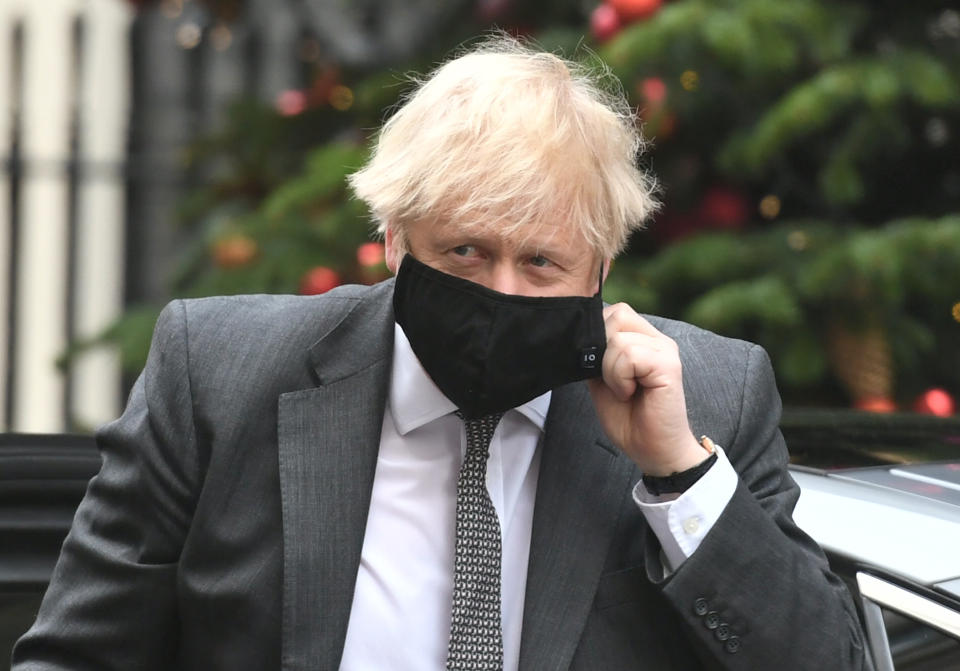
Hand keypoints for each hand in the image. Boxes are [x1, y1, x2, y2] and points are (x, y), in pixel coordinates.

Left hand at [587, 303, 706, 475]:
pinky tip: (630, 393)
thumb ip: (597, 354)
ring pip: (617, 338)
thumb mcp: (601, 380)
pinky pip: (629, 356)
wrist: (653, 451)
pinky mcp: (669, 366)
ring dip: (611, 371)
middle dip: (603, 353)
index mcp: (644, 340)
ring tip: (624, 391)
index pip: (614, 313)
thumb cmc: (629, 419)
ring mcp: (666, 350)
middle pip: (616, 316)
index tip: (604, 372)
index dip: (599, 338)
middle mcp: (658, 340)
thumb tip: (582, 334)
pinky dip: (620, 378)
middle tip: (616, 382)